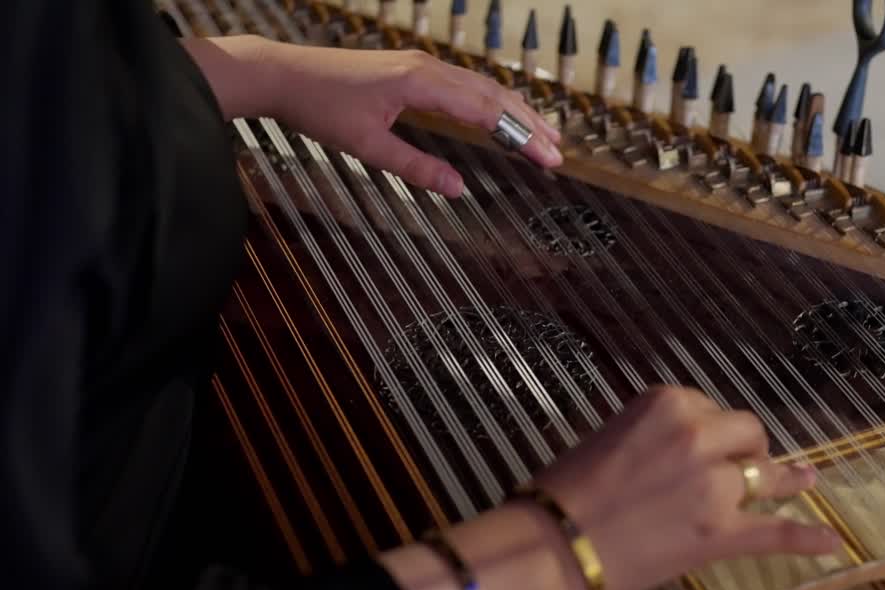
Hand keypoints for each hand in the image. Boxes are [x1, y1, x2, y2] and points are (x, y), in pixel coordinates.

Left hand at [261, 42, 561, 196]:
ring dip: (515, 110)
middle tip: (558, 152)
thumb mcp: (367, 147)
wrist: (284, 74)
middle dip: (529, 123)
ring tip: (543, 134)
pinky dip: (491, 101)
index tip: (548, 158)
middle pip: (494, 95)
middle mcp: (428, 68)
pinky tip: (502, 114)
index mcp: (421, 83)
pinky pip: (464, 83)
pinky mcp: (413, 69)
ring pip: (482, 86)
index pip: (487, 111)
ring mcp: (422, 65)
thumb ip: (416, 167)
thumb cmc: (320, 107)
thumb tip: (458, 188)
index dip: (522, 136)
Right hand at [379, 385, 839, 589]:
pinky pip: (774, 532)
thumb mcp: (612, 436)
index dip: (710, 430)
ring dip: (785, 479)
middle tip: (739, 467)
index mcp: (668, 403)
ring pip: (768, 475)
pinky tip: (832, 542)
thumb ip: (656, 434)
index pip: (710, 408)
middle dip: (746, 448)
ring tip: (806, 480)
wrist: (551, 544)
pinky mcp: (721, 532)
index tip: (699, 447)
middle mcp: (699, 435)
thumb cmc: (566, 489)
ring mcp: (717, 485)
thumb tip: (681, 451)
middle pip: (747, 434)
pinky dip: (805, 538)